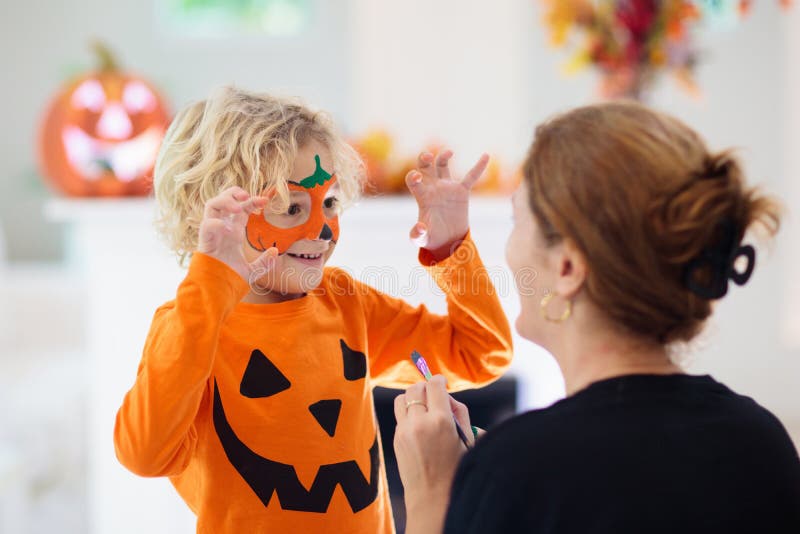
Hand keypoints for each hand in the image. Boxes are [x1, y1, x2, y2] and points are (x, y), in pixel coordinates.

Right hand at [198, 186, 277, 281]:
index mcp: (233, 231)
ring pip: (212, 205)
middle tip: (247, 196)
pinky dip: (217, 223)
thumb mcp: (252, 272)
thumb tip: (275, 251)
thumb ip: (264, 263)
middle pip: (223, 200)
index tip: (265, 200)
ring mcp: (212, 233)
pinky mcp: (205, 241)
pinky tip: (229, 230)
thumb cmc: (229, 278)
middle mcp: (222, 228)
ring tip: (238, 207)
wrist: (216, 291)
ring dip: (225, 201)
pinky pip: (206, 225)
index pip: (241, 208)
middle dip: (234, 193)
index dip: (252, 201)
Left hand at [394, 375, 473, 531]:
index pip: (434, 385)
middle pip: (416, 388)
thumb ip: (460, 413)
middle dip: (426, 387)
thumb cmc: (456, 470)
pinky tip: (419, 423)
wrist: (432, 497)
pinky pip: (400, 415)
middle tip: (434, 394)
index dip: (439, 380)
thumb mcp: (467, 440)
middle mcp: (419, 422)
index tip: (442, 382)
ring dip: (413, 397)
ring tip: (423, 405)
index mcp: (441, 421)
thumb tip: (448, 399)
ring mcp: (404, 430)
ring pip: (402, 398)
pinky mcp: (396, 439)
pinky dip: (408, 412)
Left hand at [405, 150, 488, 256]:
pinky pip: (471, 177)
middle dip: (425, 158)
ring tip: (449, 153)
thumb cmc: (431, 238)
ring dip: (444, 157)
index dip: (413, 176)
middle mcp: (433, 188)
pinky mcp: (462, 192)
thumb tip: (420, 228)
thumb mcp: (421, 239)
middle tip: (429, 157)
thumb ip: (417, 235)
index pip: (413, 180)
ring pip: (443, 165)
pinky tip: (486, 155)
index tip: (417, 176)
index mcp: (422, 196)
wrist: (447, 241)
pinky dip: (479, 167)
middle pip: (425, 166)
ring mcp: (447, 188)